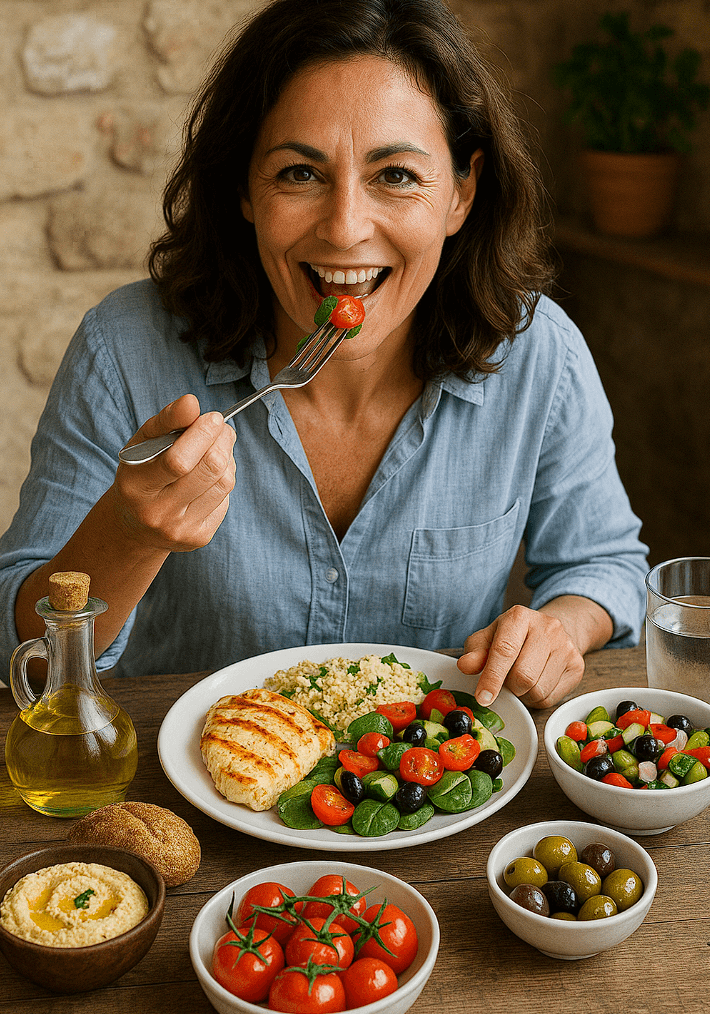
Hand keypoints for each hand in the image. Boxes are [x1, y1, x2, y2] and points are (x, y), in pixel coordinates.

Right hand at [112, 394, 235, 551]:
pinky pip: (226, 499)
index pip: (178, 461)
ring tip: (216, 448)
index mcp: (136, 486)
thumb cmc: (142, 473)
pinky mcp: (200, 537)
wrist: (136, 526)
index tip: (213, 417)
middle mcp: (158, 513)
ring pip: (225, 483)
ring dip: (227, 458)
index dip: (202, 434)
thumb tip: (191, 402)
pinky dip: (224, 479)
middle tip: (222, 428)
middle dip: (222, 441)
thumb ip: (167, 420)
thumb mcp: (143, 443)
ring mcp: (181, 529)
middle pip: (209, 470)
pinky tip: (210, 476)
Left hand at [457, 604, 584, 708]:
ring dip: (523, 695)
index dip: (492, 678)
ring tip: (520, 682)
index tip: (483, 698)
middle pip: (523, 676)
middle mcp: (547, 627)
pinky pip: (551, 698)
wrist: (550, 632)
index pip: (504, 650)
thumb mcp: (488, 638)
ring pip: (538, 690)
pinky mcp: (577, 666)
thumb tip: (465, 666)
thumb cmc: (512, 637)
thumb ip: (475, 652)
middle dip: (509, 687)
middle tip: (505, 683)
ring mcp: (566, 646)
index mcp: (519, 616)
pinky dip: (537, 699)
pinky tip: (535, 684)